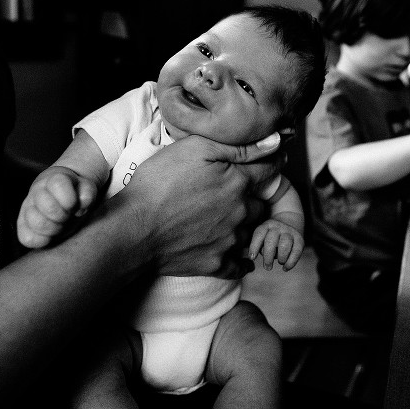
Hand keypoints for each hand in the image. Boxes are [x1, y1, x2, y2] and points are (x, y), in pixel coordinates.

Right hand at [16, 166, 98, 247]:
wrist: (63, 198)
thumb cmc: (77, 193)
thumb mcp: (86, 188)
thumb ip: (87, 192)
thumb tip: (83, 202)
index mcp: (55, 179)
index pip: (58, 184)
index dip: (70, 200)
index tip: (74, 205)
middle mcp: (38, 192)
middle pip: (49, 207)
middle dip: (64, 215)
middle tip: (68, 216)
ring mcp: (28, 208)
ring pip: (37, 223)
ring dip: (54, 229)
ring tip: (60, 225)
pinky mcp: (23, 225)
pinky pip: (27, 238)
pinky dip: (41, 240)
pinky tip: (50, 236)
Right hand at [113, 132, 283, 278]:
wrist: (133, 229)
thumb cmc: (159, 183)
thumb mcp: (195, 148)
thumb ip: (238, 146)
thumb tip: (275, 143)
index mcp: (238, 182)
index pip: (269, 170)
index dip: (272, 163)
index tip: (274, 161)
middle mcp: (240, 213)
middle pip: (260, 204)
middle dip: (253, 198)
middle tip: (239, 194)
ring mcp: (229, 241)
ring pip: (250, 233)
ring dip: (245, 227)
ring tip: (229, 221)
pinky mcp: (215, 264)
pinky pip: (239, 265)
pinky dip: (241, 261)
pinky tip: (237, 257)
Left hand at [249, 218, 304, 270]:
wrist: (290, 221)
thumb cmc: (273, 235)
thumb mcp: (264, 235)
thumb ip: (259, 245)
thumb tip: (253, 258)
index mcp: (267, 225)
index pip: (259, 234)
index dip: (254, 246)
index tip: (252, 258)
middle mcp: (278, 227)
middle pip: (271, 241)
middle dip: (268, 257)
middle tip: (267, 267)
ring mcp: (290, 232)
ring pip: (284, 245)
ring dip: (281, 258)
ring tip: (280, 262)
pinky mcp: (300, 239)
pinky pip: (296, 252)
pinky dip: (291, 262)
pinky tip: (285, 268)